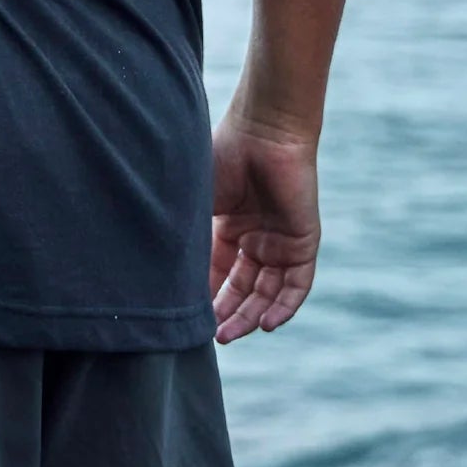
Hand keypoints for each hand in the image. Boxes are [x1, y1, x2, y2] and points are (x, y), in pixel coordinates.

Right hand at [210, 109, 320, 343]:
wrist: (263, 130)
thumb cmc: (223, 155)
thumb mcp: (198, 202)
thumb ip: (188, 237)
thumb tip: (163, 277)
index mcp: (228, 226)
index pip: (217, 273)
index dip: (205, 296)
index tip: (188, 319)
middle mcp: (255, 238)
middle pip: (242, 288)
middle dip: (228, 313)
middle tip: (212, 337)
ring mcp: (280, 241)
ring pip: (267, 292)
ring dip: (251, 316)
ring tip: (231, 334)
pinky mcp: (304, 242)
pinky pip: (296, 285)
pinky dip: (282, 307)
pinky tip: (264, 324)